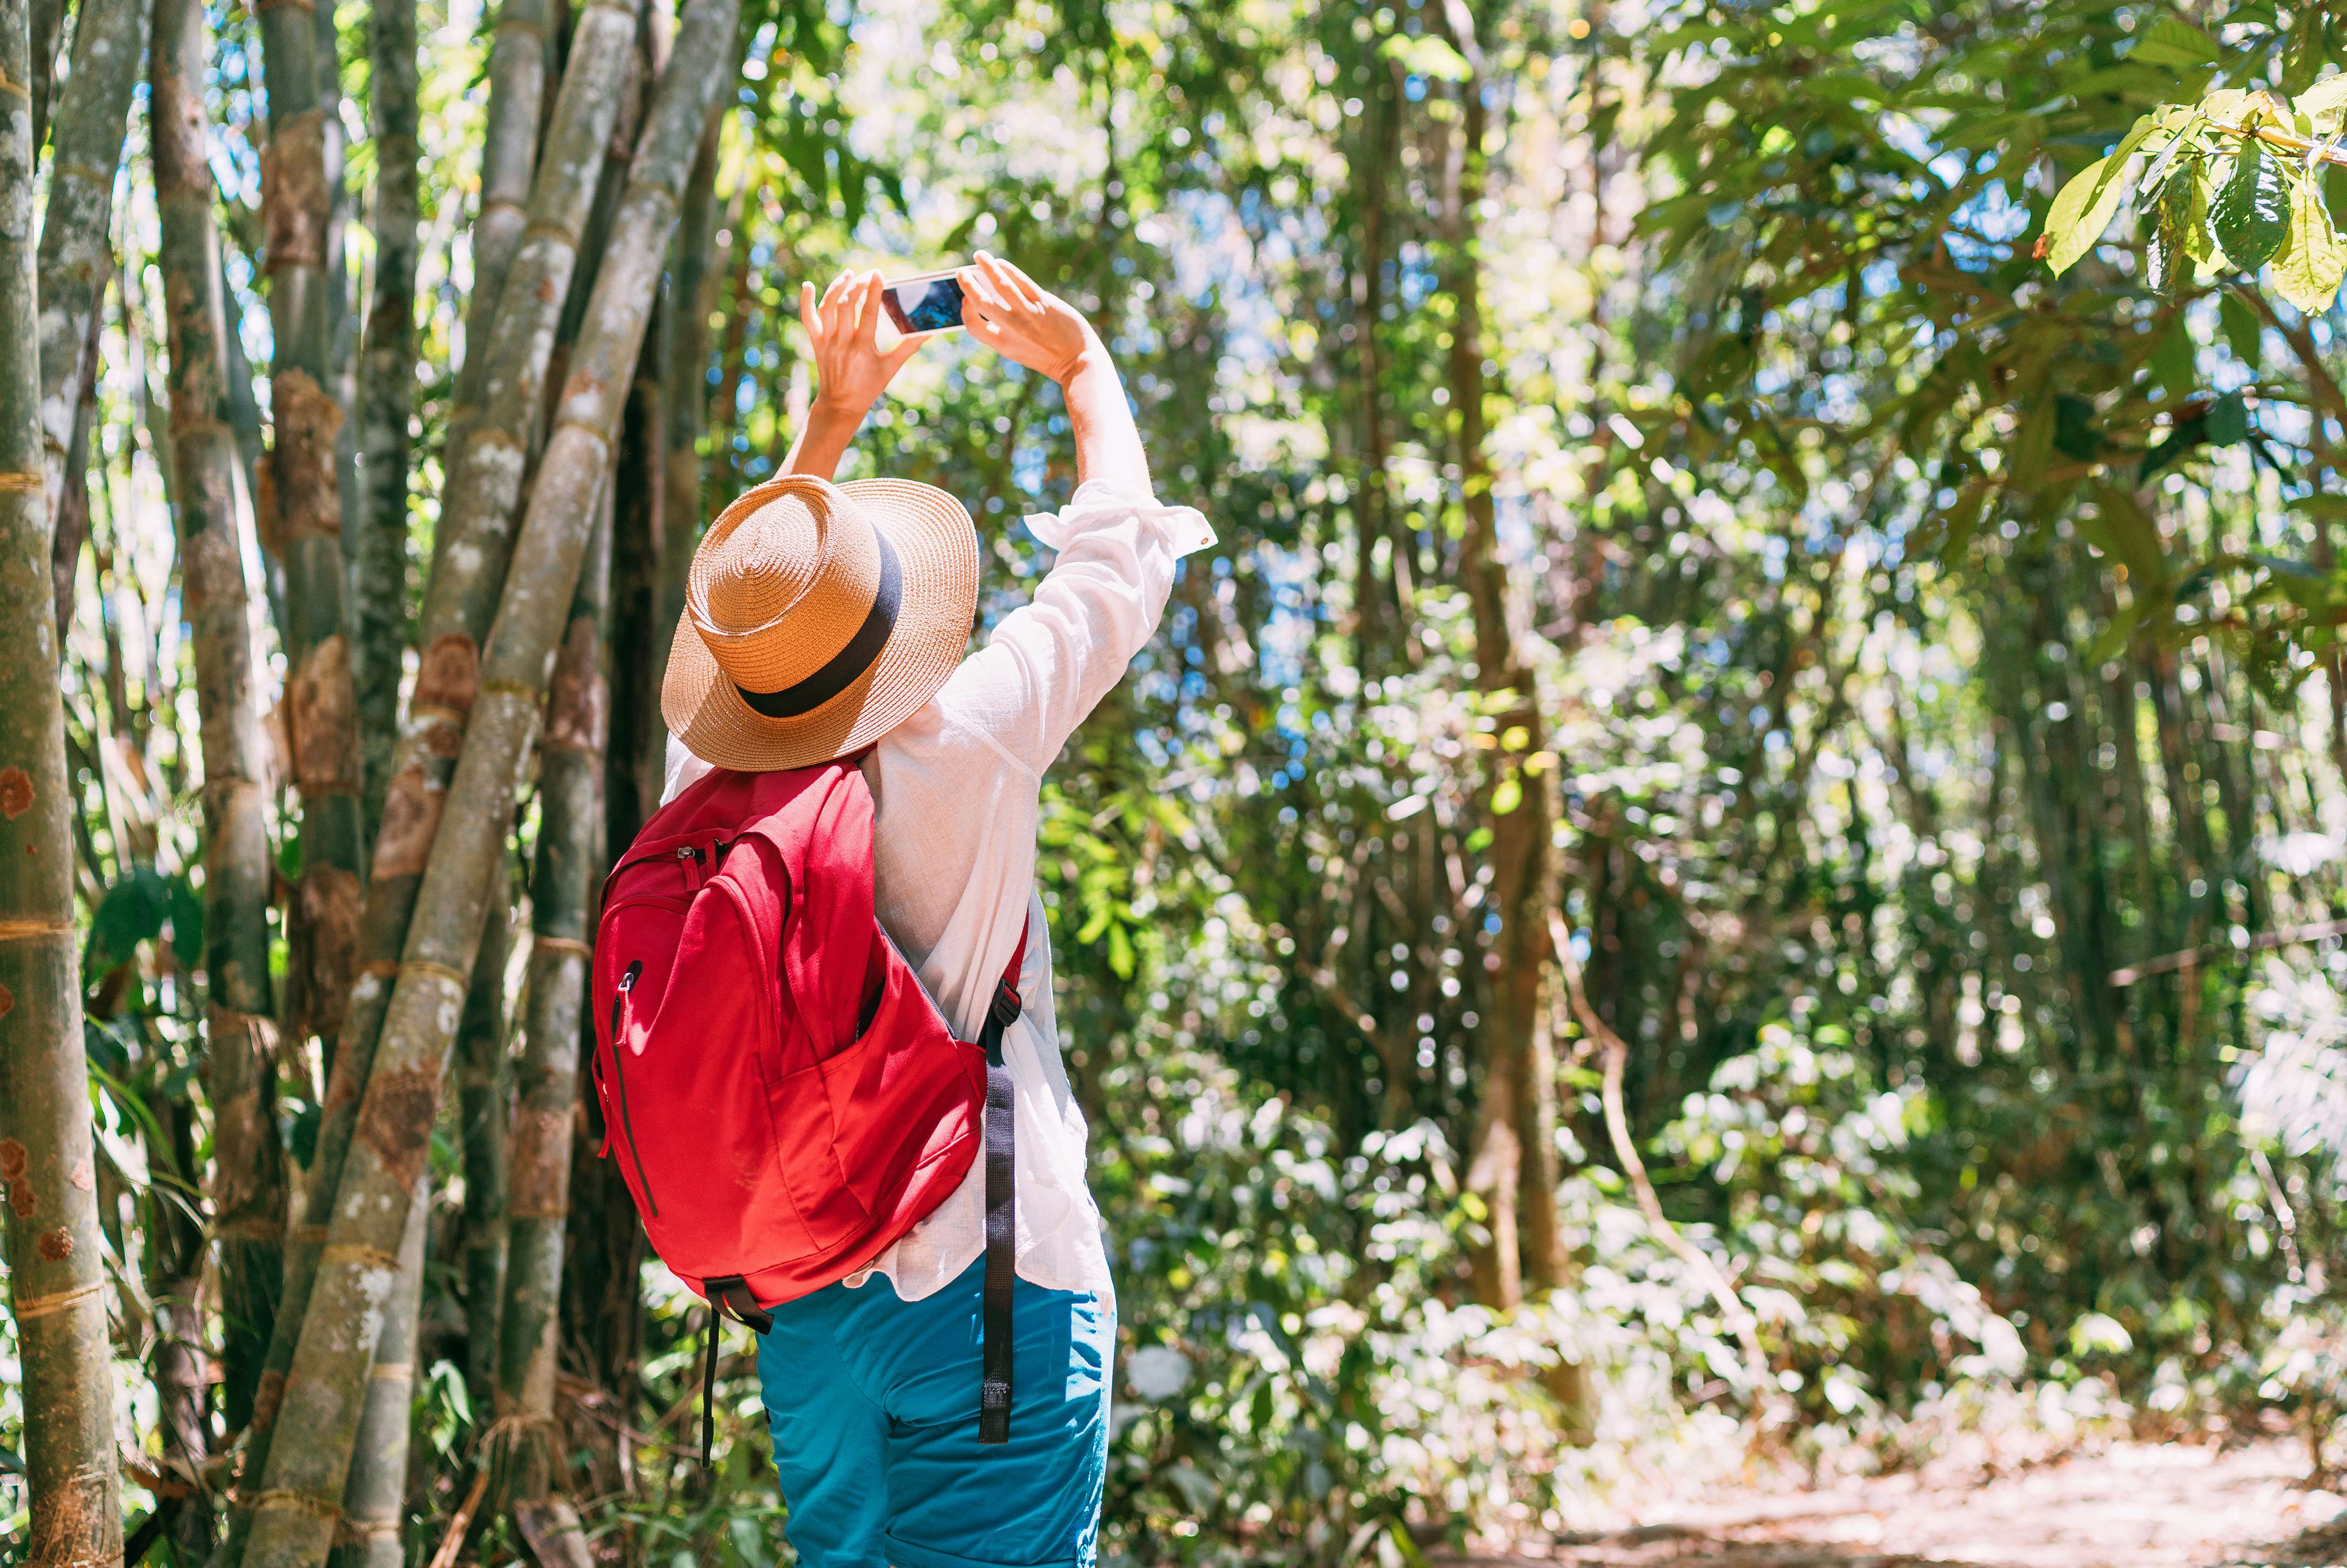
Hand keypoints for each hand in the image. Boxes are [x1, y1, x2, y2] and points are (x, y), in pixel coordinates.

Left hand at [799, 268, 923, 416]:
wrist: (841, 403)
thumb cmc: (869, 386)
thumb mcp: (891, 368)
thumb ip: (909, 347)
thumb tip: (929, 330)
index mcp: (863, 348)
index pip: (869, 312)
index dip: (874, 290)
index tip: (879, 274)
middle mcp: (843, 342)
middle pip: (847, 304)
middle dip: (858, 285)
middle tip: (868, 275)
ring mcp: (827, 341)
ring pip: (828, 306)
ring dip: (838, 287)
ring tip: (850, 274)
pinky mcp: (816, 342)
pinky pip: (807, 318)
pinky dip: (806, 301)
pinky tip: (808, 285)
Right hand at [956, 252, 1098, 384]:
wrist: (1079, 362)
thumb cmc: (1049, 355)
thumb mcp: (1019, 351)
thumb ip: (1004, 331)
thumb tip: (992, 300)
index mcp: (1003, 345)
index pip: (973, 326)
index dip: (965, 310)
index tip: (965, 298)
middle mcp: (1013, 329)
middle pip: (982, 302)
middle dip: (968, 284)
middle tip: (961, 271)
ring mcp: (1028, 315)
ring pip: (1001, 285)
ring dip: (987, 267)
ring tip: (979, 256)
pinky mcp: (1044, 303)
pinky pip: (1022, 281)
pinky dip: (1008, 269)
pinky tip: (1001, 263)